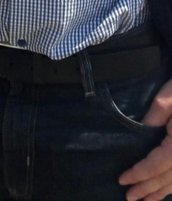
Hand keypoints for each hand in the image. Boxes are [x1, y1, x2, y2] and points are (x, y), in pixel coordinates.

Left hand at [119, 77, 171, 200]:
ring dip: (160, 192)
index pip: (155, 165)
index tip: (122, 180)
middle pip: (166, 178)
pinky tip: (166, 191)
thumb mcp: (168, 98)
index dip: (139, 174)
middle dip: (147, 189)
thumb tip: (140, 132)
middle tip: (128, 198)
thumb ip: (154, 117)